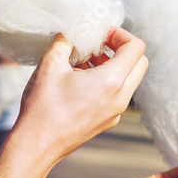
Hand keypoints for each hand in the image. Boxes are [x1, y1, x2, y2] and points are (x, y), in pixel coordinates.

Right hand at [0, 27, 147, 177]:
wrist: (37, 145)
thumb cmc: (43, 107)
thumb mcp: (50, 65)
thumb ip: (64, 42)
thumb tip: (71, 31)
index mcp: (111, 81)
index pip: (136, 48)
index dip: (120, 34)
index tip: (100, 34)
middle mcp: (120, 98)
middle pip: (139, 64)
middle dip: (121, 49)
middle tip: (97, 45)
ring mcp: (116, 112)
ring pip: (129, 80)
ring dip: (112, 65)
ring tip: (83, 62)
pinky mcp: (107, 121)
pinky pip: (117, 95)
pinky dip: (106, 82)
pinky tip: (78, 81)